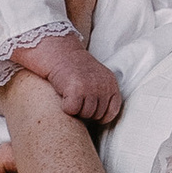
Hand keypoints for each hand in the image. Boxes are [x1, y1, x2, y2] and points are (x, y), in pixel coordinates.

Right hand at [7, 29, 122, 126]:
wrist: (59, 52)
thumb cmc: (75, 69)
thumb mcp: (97, 78)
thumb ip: (103, 94)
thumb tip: (102, 120)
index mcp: (111, 83)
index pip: (111, 112)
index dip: (99, 115)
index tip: (88, 108)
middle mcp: (103, 86)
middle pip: (96, 116)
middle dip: (85, 111)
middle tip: (76, 97)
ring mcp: (91, 88)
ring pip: (84, 115)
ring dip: (75, 109)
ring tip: (70, 94)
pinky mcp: (76, 91)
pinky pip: (72, 111)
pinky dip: (64, 107)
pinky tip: (63, 95)